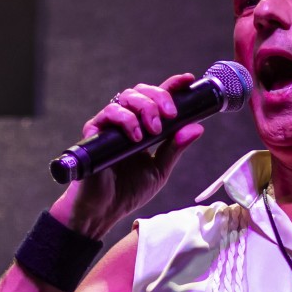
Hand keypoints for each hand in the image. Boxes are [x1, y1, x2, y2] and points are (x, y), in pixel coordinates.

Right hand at [51, 73, 205, 237]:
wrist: (104, 211)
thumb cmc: (128, 191)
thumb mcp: (159, 170)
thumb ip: (175, 148)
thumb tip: (197, 128)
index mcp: (143, 127)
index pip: (157, 99)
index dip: (172, 86)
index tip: (188, 80)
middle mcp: (126, 121)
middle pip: (141, 91)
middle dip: (159, 97)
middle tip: (170, 115)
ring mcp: (110, 125)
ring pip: (125, 97)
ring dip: (145, 107)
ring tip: (153, 129)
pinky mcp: (95, 132)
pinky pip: (109, 113)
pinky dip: (126, 120)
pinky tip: (136, 136)